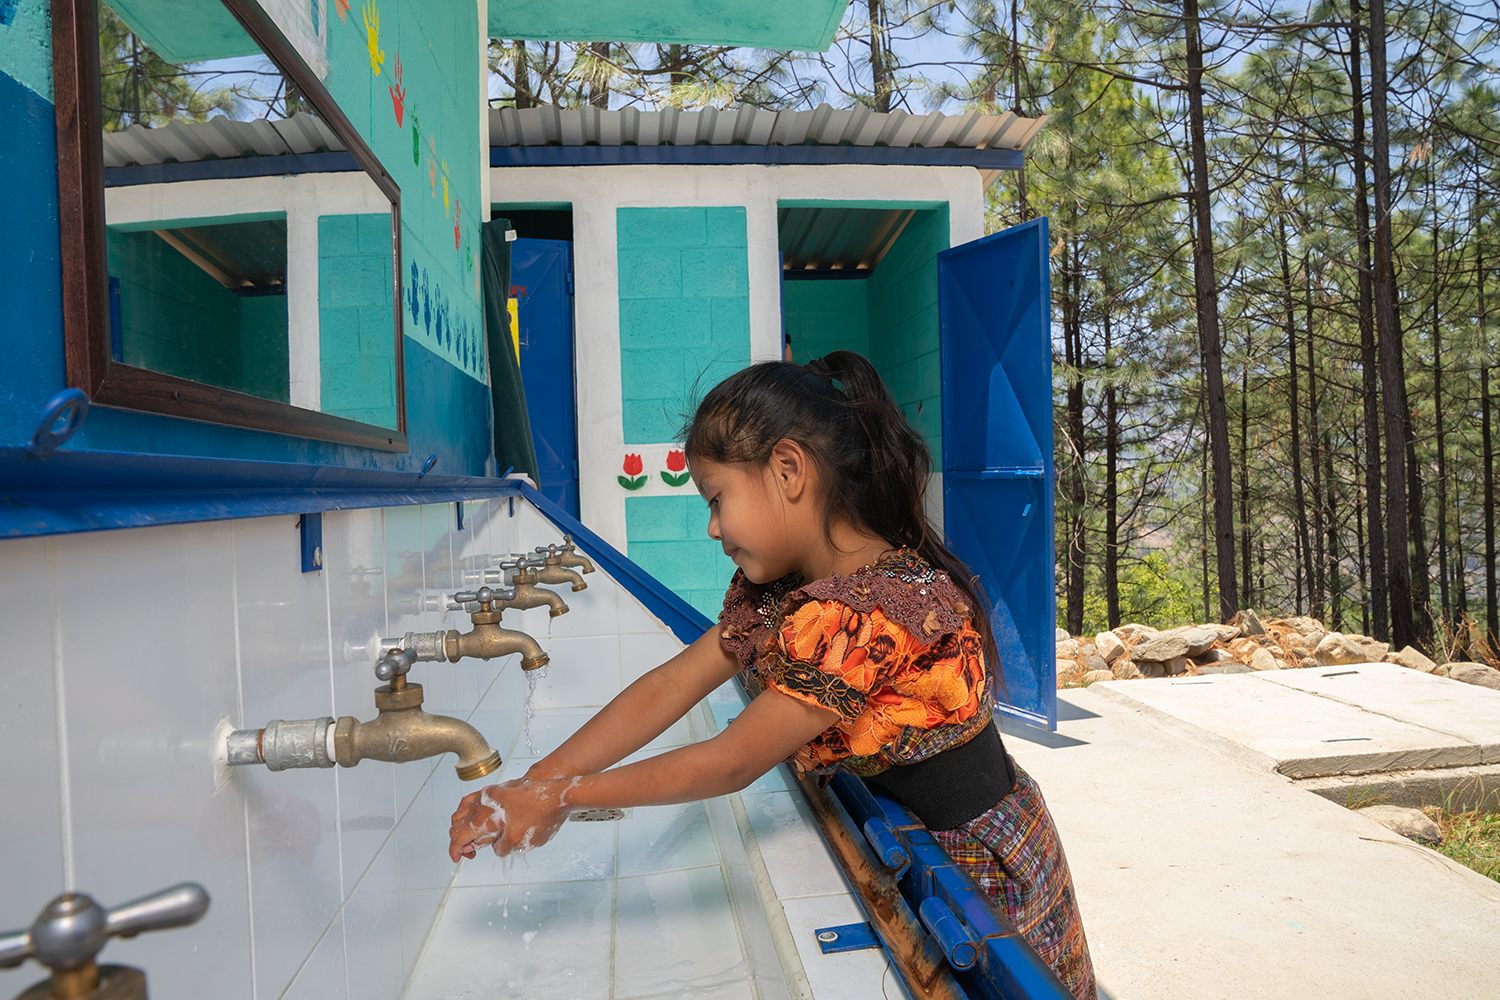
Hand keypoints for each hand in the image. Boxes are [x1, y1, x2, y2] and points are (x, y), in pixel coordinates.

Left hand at [447, 778, 571, 862]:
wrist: (560, 796)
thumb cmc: (535, 798)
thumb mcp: (508, 794)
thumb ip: (492, 794)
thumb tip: (485, 793)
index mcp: (513, 837)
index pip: (499, 851)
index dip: (494, 844)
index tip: (495, 836)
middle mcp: (526, 843)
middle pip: (512, 847)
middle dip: (508, 837)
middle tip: (507, 824)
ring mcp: (539, 841)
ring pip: (525, 842)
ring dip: (521, 833)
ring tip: (520, 817)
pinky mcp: (549, 836)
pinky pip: (537, 836)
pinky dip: (533, 830)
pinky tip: (533, 815)